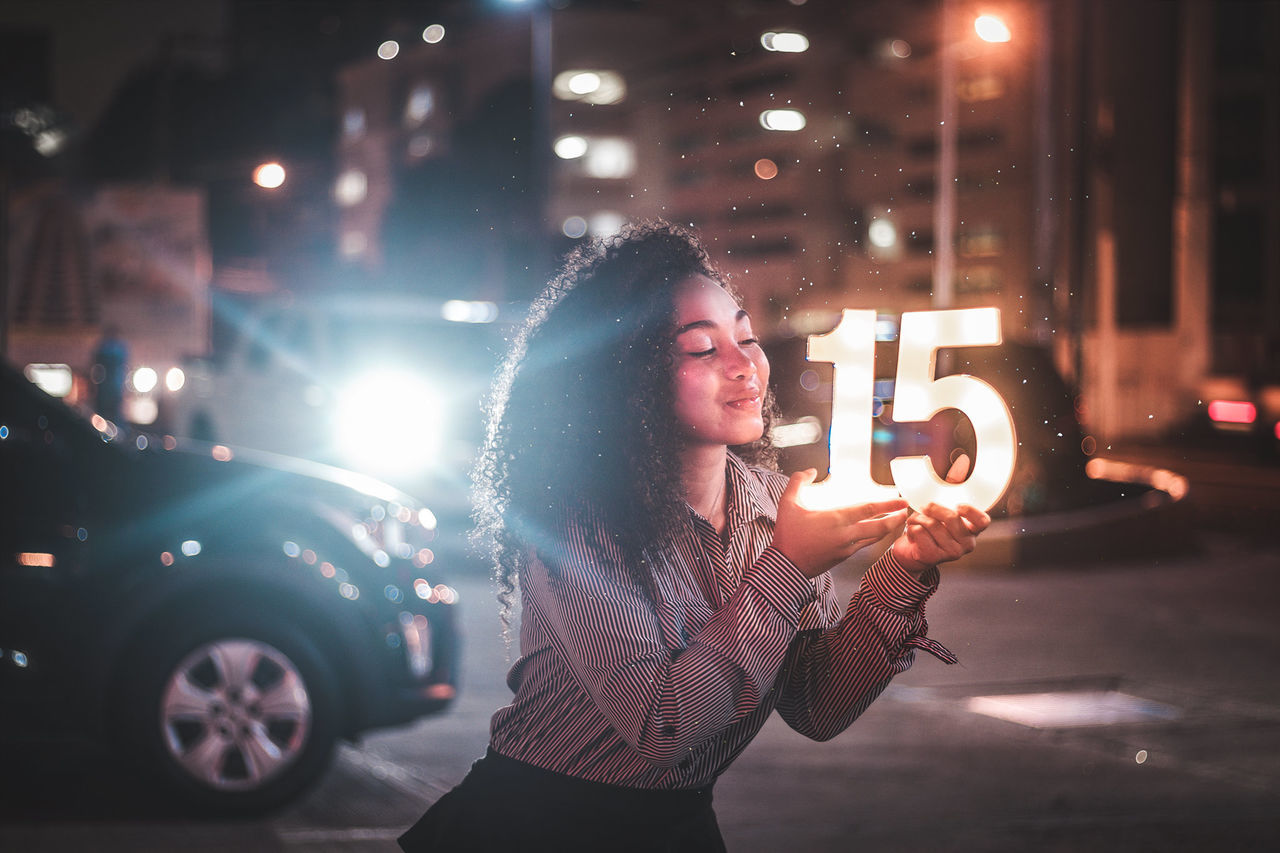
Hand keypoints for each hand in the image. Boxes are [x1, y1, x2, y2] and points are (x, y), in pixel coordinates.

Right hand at [772, 469, 909, 578]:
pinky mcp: (843, 557)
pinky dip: (872, 538)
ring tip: (895, 521)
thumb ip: (798, 482)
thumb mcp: (787, 504)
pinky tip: (873, 533)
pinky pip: (863, 545)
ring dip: (887, 529)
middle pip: (879, 526)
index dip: (888, 504)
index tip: (901, 499)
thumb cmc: (787, 535)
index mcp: (836, 519)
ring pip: (874, 537)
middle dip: (896, 518)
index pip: (868, 509)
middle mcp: (846, 534)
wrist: (786, 567)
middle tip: (907, 511)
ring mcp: (846, 548)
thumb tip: (810, 471)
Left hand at [890, 454, 990, 575]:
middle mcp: (966, 544)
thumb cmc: (930, 527)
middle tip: (924, 506)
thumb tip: (963, 461)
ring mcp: (951, 553)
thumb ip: (953, 484)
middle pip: (951, 518)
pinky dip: (911, 527)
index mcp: (972, 530)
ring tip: (915, 520)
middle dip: (933, 507)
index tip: (958, 504)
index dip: (972, 511)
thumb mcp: (943, 505)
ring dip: (918, 518)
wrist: (911, 551)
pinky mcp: (932, 557)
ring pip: (932, 525)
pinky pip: (918, 532)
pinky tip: (911, 531)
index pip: (983, 521)